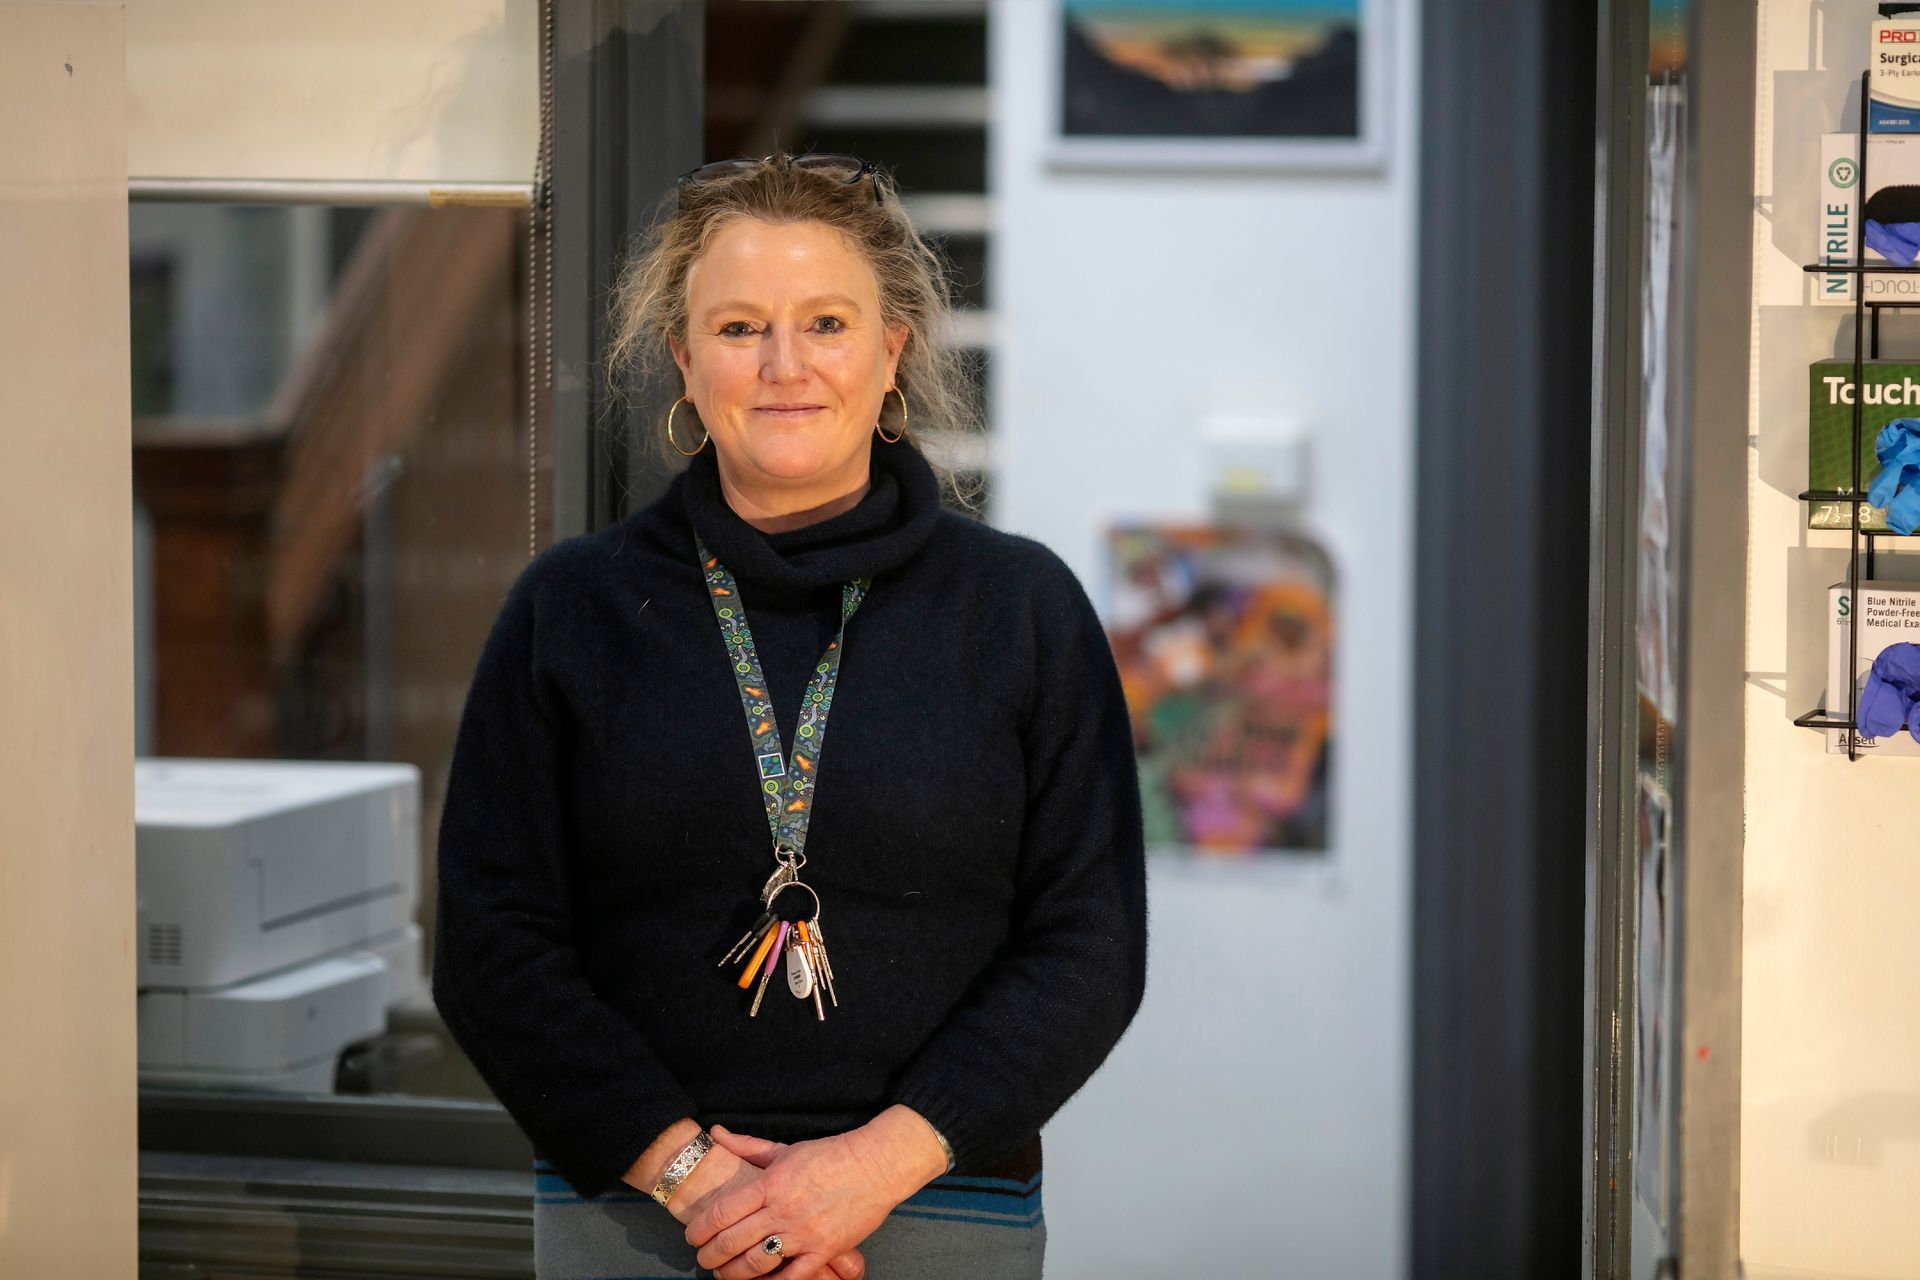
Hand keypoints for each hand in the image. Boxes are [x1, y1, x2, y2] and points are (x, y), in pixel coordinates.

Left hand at [683, 1124, 923, 1279]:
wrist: (877, 1165)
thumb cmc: (829, 1155)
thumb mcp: (785, 1149)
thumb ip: (747, 1146)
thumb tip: (716, 1133)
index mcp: (771, 1184)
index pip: (722, 1212)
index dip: (700, 1229)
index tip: (692, 1236)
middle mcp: (783, 1210)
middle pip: (731, 1242)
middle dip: (709, 1256)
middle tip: (703, 1259)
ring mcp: (804, 1233)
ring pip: (755, 1264)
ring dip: (732, 1274)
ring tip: (724, 1274)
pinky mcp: (825, 1251)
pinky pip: (791, 1278)